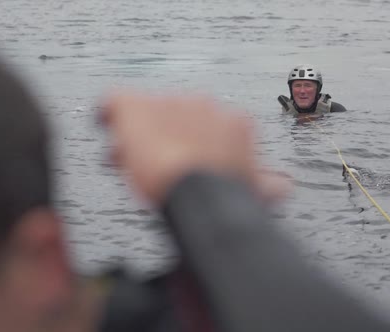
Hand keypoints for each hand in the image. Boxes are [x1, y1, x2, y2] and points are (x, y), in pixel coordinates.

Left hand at [101, 93, 288, 205]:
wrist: (196, 188)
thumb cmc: (227, 196)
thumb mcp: (255, 190)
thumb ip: (268, 185)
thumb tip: (284, 187)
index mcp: (232, 122)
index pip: (208, 126)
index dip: (191, 146)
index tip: (180, 164)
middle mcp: (203, 104)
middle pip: (176, 118)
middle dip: (164, 138)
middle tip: (148, 163)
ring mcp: (167, 103)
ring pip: (147, 114)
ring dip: (138, 134)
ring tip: (124, 156)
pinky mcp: (132, 106)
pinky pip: (115, 103)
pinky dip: (108, 115)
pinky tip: (105, 126)